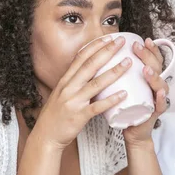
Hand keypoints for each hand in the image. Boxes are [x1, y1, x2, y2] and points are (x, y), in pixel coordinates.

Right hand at [34, 35, 130, 149]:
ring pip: (96, 83)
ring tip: (128, 63)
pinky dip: (111, 100)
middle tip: (121, 42)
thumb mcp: (61, 94)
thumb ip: (73, 84)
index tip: (108, 37)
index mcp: (65, 81)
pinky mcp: (79, 116)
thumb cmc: (55, 117)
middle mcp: (68, 88)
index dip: (95, 46)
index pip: (80, 58)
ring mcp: (74, 101)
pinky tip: (124, 94)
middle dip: (107, 51)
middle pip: (90, 65)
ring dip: (114, 72)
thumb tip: (88, 73)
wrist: (46, 136)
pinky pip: (98, 106)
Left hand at [122, 38, 169, 145]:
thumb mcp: (118, 86)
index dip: (147, 48)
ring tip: (146, 69)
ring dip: (154, 76)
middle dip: (147, 56)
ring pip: (161, 84)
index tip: (137, 39)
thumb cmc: (123, 105)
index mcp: (146, 77)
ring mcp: (156, 98)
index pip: (150, 58)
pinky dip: (160, 99)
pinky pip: (161, 105)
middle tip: (137, 47)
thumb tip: (99, 54)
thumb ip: (114, 72)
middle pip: (156, 66)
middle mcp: (155, 85)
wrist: (130, 129)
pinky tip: (158, 93)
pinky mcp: (155, 113)